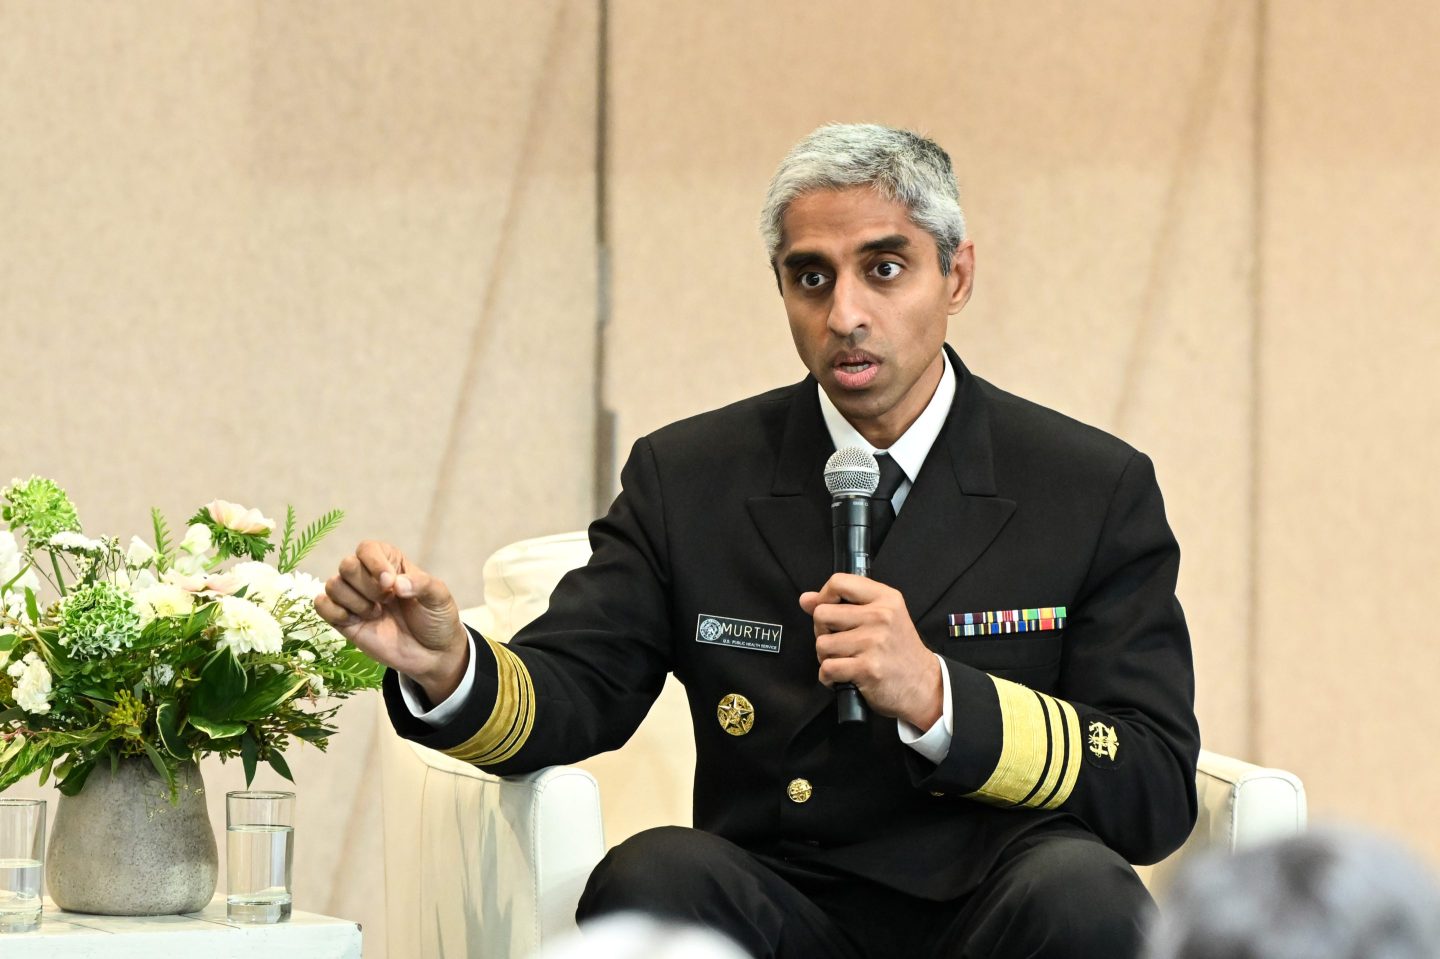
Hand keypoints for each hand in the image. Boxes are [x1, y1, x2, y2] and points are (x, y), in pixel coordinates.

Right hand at [315, 541, 468, 703]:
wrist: (433, 655)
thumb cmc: (437, 619)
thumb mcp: (439, 597)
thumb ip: (421, 584)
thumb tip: (396, 584)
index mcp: (391, 563)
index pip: (367, 549)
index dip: (374, 564)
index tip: (390, 583)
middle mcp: (368, 577)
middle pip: (347, 565)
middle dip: (367, 585)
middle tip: (387, 601)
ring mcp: (354, 599)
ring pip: (333, 585)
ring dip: (355, 601)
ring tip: (377, 614)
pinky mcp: (344, 621)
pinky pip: (321, 606)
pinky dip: (334, 612)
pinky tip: (357, 621)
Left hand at [799, 573, 941, 728]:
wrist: (922, 685)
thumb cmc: (899, 650)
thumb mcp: (882, 616)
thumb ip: (844, 604)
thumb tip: (806, 599)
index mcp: (885, 598)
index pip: (839, 582)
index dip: (823, 597)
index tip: (828, 610)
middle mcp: (880, 616)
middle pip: (822, 614)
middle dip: (823, 631)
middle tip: (839, 642)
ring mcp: (873, 642)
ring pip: (822, 644)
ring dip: (826, 657)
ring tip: (845, 660)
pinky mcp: (867, 668)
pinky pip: (827, 668)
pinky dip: (828, 677)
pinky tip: (842, 677)